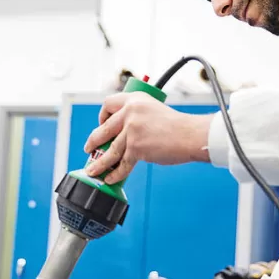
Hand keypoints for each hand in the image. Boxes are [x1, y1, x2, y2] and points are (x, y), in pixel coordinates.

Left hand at [83, 92, 212, 183]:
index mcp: (134, 100)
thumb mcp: (153, 110)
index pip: (108, 104)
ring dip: (99, 163)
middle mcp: (130, 112)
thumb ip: (136, 117)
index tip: (101, 125)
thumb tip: (120, 136)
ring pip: (110, 150)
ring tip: (92, 170)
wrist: (190, 134)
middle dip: (93, 142)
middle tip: (88, 149)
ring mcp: (132, 130)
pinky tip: (110, 179)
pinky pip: (122, 164)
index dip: (102, 115)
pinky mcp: (137, 147)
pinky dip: (115, 173)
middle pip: (104, 129)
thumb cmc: (176, 126)